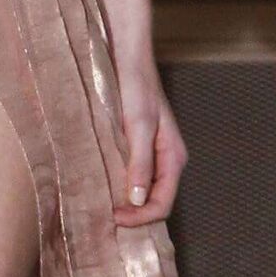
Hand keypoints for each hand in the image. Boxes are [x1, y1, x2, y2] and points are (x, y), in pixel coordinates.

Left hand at [112, 58, 185, 226]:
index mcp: (173, 157)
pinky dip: (119, 186)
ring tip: (102, 207)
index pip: (163, 203)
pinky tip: (102, 187)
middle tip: (106, 219)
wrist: (124, 57)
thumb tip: (138, 199)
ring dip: (125, 202)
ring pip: (142, 190)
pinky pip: (131, 175)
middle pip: (154, 201)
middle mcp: (165, 159)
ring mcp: (151, 153)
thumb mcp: (138, 126)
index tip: (114, 218)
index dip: (141, 217)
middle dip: (134, 214)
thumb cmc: (134, 87)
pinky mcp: (135, 146)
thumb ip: (140, 163)